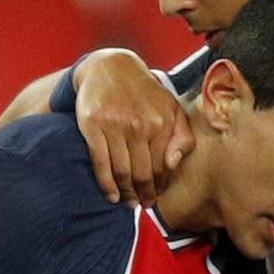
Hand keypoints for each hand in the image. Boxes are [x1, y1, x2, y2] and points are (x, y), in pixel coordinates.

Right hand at [75, 49, 195, 206]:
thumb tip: (173, 165)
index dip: (160, 185)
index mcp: (161, 122)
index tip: (157, 196)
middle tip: (143, 205)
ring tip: (128, 203)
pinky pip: (100, 162)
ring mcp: (114, 125)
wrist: (110, 68)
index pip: (163, 166)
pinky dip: (106, 184)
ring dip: (125, 193)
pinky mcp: (92, 126)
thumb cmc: (144, 93)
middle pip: (142, 172)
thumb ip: (181, 136)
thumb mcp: (171, 108)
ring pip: (121, 171)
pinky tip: (111, 194)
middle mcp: (139, 124)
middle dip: (143, 194)